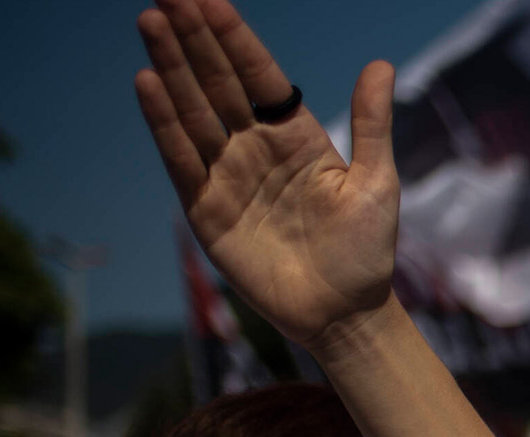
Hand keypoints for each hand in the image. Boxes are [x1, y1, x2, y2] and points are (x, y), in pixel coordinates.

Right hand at [133, 0, 398, 349]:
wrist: (344, 313)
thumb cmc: (366, 251)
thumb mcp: (377, 183)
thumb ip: (372, 125)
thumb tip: (381, 65)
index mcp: (297, 136)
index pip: (259, 76)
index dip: (235, 38)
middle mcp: (256, 148)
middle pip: (218, 83)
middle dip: (194, 39)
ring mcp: (228, 176)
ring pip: (194, 112)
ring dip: (172, 68)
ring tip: (151, 22)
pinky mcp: (206, 209)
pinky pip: (182, 158)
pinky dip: (164, 123)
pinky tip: (148, 83)